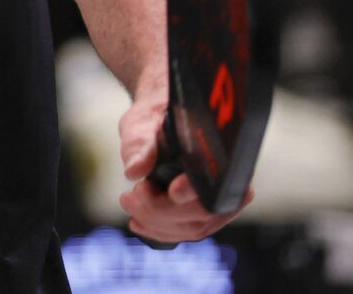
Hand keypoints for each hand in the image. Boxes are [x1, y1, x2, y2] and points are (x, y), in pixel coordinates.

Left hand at [117, 86, 252, 242]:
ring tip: (128, 202)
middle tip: (130, 196)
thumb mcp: (143, 126)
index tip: (172, 191)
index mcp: (220, 156)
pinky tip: (138, 223)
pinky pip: (185, 232)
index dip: (194, 192)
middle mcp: (224, 182)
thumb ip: (140, 146)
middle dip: (161, 211)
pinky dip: (159, 231)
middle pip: (202, 214)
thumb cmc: (153, 119)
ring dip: (156, 223)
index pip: (216, 184)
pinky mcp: (199, 214)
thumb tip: (134, 170)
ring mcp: (214, 202)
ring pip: (192, 228)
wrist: (155, 120)